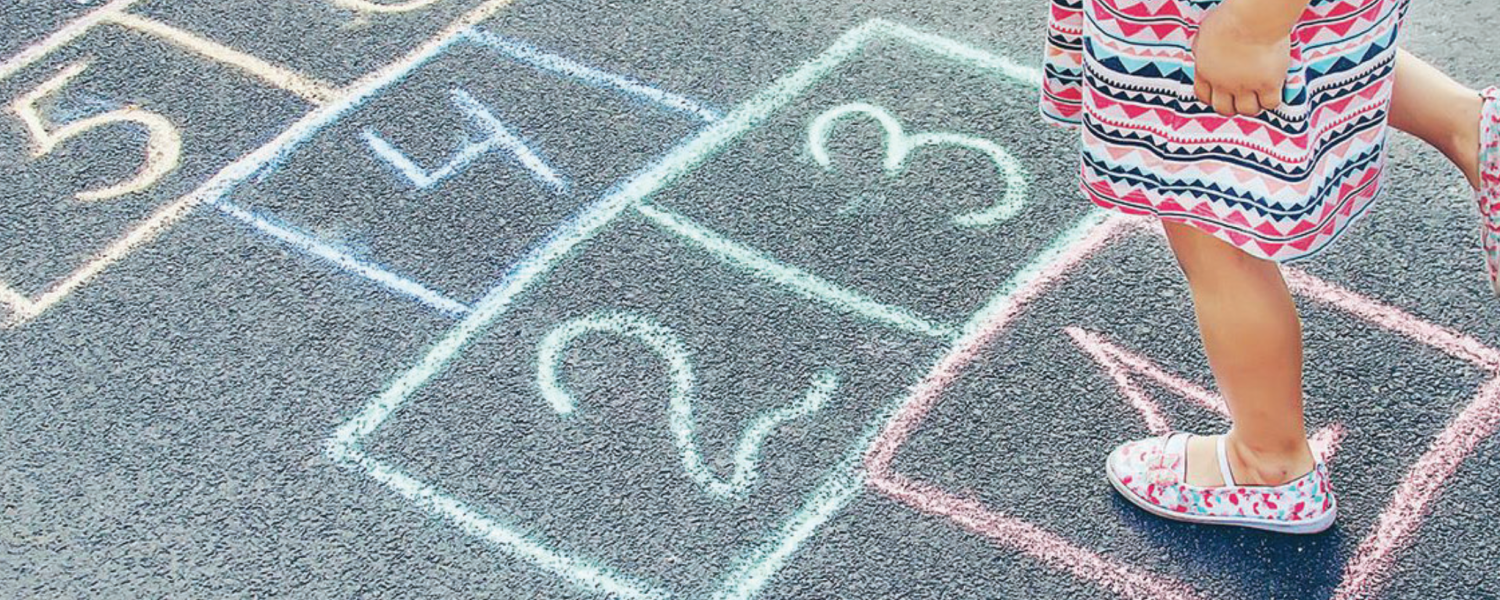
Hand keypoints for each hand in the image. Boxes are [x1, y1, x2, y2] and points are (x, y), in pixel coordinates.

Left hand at [1191, 0, 1293, 116]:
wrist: (1253, 18)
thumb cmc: (1231, 17)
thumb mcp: (1206, 32)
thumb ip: (1202, 47)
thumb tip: (1201, 52)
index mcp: (1205, 70)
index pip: (1203, 95)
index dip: (1212, 98)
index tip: (1222, 94)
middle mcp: (1223, 83)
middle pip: (1224, 109)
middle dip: (1232, 106)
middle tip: (1242, 97)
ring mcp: (1245, 85)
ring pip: (1248, 110)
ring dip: (1253, 105)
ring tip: (1260, 95)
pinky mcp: (1268, 84)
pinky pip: (1271, 103)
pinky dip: (1273, 99)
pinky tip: (1275, 89)